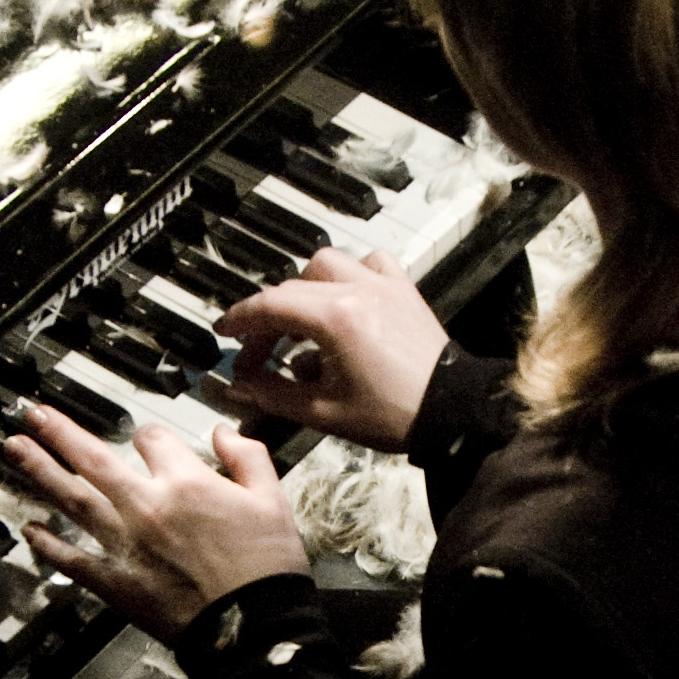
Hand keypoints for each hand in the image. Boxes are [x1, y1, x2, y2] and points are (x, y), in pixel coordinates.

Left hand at [5, 404, 308, 639]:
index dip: (150, 437)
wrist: (255, 628)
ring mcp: (126, 545)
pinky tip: (28, 529)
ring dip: (40, 472)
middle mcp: (147, 507)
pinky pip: (74, 559)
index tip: (147, 442)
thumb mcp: (272, 499)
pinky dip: (48, 545)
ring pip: (73, 500)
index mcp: (186, 482)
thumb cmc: (267, 567)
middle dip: (60, 432)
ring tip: (15, 449)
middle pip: (93, 459)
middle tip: (34, 415)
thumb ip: (247, 456)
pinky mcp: (117, 583)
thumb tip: (223, 430)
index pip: (152, 440)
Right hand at [221, 244, 451, 452]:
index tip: (225, 332)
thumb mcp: (322, 412)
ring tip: (300, 324)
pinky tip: (344, 300)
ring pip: (327, 264)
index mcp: (337, 318)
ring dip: (304, 288)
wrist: (453, 412)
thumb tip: (240, 384)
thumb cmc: (395, 415)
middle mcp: (359, 290)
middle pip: (292, 287)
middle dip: (268, 318)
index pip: (271, 305)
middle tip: (260, 354)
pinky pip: (370, 262)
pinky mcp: (403, 291)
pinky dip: (349, 275)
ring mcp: (383, 285)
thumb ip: (273, 393)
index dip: (240, 319)